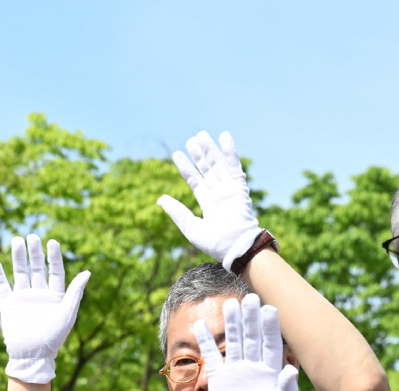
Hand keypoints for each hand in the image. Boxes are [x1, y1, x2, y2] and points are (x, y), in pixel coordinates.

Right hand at [0, 234, 91, 383]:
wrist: (32, 356)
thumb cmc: (53, 338)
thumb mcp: (68, 313)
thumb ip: (75, 292)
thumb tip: (87, 271)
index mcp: (55, 296)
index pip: (55, 270)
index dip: (53, 256)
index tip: (52, 242)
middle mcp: (39, 294)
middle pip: (36, 268)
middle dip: (35, 252)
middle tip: (32, 236)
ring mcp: (22, 297)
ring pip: (20, 272)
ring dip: (18, 256)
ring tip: (16, 240)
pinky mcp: (8, 303)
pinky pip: (1, 283)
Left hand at [156, 131, 262, 268]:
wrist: (235, 247)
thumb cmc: (215, 243)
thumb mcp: (190, 227)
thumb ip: (177, 212)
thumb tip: (160, 199)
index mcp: (209, 204)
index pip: (195, 181)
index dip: (186, 167)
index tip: (177, 154)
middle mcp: (219, 194)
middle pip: (207, 169)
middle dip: (198, 155)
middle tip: (191, 140)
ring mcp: (228, 189)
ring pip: (217, 164)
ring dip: (209, 149)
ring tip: (200, 135)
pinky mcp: (238, 186)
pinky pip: (234, 164)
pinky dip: (229, 150)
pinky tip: (224, 136)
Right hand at [198, 293, 297, 390]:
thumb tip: (292, 370)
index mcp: (271, 371)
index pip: (271, 344)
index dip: (270, 327)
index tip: (269, 308)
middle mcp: (253, 366)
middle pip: (252, 337)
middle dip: (250, 318)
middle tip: (249, 298)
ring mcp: (235, 370)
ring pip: (233, 342)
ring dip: (231, 324)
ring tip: (229, 304)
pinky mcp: (219, 378)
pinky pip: (210, 357)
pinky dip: (205, 342)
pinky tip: (200, 326)